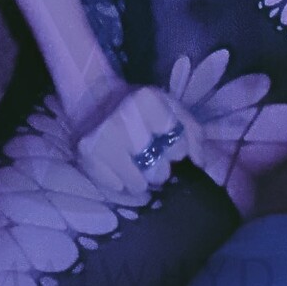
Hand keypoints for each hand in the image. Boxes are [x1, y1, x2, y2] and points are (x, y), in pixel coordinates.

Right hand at [69, 82, 200, 203]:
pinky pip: (116, 188)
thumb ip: (193, 132)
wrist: (93, 98)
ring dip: (141, 180)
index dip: (177, 151)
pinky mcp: (86, 155)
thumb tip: (200, 163)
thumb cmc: (140, 107)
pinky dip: (121, 183)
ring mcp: (102, 138)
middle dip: (159, 170)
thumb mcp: (171, 107)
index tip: (168, 145)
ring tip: (136, 165)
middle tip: (152, 159)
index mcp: (147, 100)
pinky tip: (119, 168)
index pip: (178, 147)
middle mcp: (123, 118)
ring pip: (138, 185)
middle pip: (159, 172)